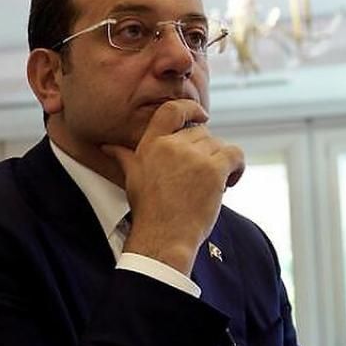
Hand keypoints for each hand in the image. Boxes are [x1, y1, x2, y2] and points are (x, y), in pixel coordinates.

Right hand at [101, 100, 244, 274]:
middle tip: (200, 175)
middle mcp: (172, 146)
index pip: (172, 110)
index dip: (190, 108)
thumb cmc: (148, 211)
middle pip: (200, 132)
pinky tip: (230, 180)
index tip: (200, 115)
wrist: (163, 236)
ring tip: (212, 183)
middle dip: (204, 151)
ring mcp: (194, 157)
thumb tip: (108, 147)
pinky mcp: (213, 170)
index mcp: (152, 144)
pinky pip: (235, 155)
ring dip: (219, 161)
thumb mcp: (132, 178)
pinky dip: (237, 166)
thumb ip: (124, 157)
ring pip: (218, 145)